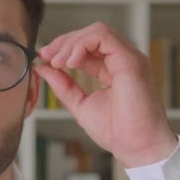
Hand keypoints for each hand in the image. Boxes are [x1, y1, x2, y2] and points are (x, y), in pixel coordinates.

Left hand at [34, 22, 177, 167]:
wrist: (137, 148)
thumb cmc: (116, 132)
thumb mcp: (80, 104)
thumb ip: (63, 85)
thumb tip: (42, 68)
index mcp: (113, 69)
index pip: (87, 46)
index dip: (63, 48)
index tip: (44, 58)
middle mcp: (123, 60)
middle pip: (91, 34)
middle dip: (64, 42)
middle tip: (46, 56)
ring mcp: (129, 59)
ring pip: (97, 31)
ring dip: (72, 43)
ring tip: (58, 62)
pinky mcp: (131, 61)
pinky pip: (104, 37)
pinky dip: (82, 44)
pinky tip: (70, 62)